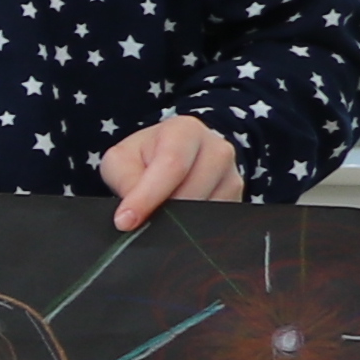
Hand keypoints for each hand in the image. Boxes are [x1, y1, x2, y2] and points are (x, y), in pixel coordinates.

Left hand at [100, 111, 244, 230]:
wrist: (175, 156)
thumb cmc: (144, 156)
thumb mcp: (122, 159)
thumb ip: (124, 180)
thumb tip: (133, 213)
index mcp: (186, 130)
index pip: (172, 165)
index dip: (147, 196)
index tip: (125, 221)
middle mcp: (217, 150)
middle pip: (191, 192)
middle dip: (162, 212)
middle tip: (140, 224)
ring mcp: (232, 176)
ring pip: (205, 211)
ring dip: (177, 222)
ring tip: (158, 217)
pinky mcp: (237, 199)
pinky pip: (216, 223)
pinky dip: (192, 229)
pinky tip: (177, 223)